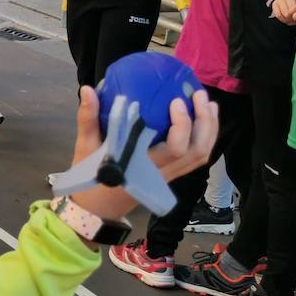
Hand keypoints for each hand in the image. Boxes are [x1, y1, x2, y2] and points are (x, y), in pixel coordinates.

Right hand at [68, 86, 217, 220]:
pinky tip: (203, 121)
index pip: (176, 149)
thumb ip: (88, 118)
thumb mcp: (85, 147)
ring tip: (208, 103)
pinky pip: (196, 158)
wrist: (97, 206)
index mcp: (143, 166)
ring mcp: (170, 175)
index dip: (183, 125)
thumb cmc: (91, 176)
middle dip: (204, 122)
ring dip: (209, 129)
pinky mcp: (171, 174)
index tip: (176, 101)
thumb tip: (87, 89)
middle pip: (197, 151)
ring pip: (201, 155)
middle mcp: (162, 172)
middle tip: (199, 95)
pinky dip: (205, 138)